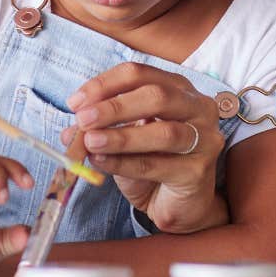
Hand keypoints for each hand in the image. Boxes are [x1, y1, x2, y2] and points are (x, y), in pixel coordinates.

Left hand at [62, 62, 224, 232]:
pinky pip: (157, 165)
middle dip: (115, 107)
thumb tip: (72, 127)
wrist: (176, 202)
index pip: (139, 74)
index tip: (76, 102)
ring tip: (91, 142)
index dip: (105, 84)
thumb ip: (99, 127)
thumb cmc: (151, 160)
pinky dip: (125, 163)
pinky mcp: (198, 171)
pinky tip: (102, 162)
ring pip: (163, 132)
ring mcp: (204, 139)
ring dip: (121, 136)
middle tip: (83, 119)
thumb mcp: (121, 137)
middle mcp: (197, 107)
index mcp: (177, 88)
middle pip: (157, 96)